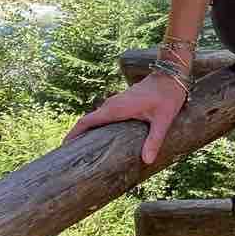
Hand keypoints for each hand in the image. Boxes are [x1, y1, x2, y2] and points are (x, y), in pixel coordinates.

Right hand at [62, 74, 187, 164]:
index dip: (73, 134)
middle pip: (87, 122)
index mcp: (116, 109)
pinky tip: (102, 138)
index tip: (63, 148)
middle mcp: (111, 105)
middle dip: (77, 137)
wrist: (171, 75)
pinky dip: (98, 126)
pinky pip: (104, 116)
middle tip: (70, 156)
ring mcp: (116, 102)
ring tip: (83, 151)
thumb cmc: (168, 96)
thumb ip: (154, 140)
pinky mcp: (122, 102)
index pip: (86, 122)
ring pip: (96, 119)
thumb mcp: (163, 120)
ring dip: (87, 132)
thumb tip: (147, 161)